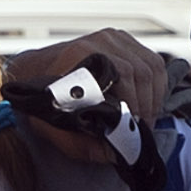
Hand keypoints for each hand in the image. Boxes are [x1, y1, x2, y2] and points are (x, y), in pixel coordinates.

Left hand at [4, 29, 170, 169]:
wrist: (34, 73)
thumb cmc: (45, 101)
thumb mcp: (57, 128)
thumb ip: (84, 145)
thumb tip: (117, 153)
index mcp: (81, 54)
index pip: (124, 76)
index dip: (136, 105)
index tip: (136, 128)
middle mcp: (100, 40)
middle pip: (141, 73)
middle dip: (147, 105)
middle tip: (143, 128)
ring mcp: (113, 37)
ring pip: (152, 66)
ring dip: (154, 96)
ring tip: (146, 118)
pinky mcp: (123, 41)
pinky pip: (153, 62)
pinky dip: (157, 84)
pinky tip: (147, 101)